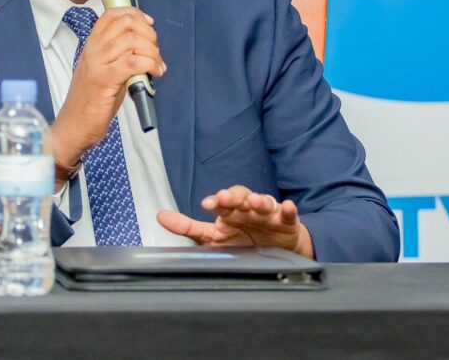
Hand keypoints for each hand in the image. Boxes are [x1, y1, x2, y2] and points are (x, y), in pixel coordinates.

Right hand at [51, 7, 165, 174]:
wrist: (74, 126)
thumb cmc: (91, 102)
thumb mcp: (105, 71)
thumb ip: (120, 56)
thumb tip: (147, 48)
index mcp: (92, 45)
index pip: (112, 15)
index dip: (135, 14)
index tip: (149, 24)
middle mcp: (93, 50)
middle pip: (126, 23)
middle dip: (149, 34)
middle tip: (155, 52)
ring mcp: (97, 64)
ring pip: (131, 41)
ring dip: (152, 51)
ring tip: (157, 66)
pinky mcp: (104, 80)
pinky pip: (132, 62)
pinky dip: (150, 64)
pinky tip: (155, 73)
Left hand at [156, 185, 314, 258]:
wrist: (277, 252)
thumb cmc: (243, 241)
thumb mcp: (213, 237)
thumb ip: (187, 227)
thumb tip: (160, 216)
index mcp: (231, 212)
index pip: (223, 201)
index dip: (216, 201)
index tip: (208, 203)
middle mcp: (248, 209)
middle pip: (241, 196)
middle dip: (234, 196)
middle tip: (226, 199)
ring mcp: (268, 214)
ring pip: (264, 202)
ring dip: (259, 200)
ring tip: (253, 202)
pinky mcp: (286, 222)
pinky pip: (288, 214)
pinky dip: (288, 210)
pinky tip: (287, 207)